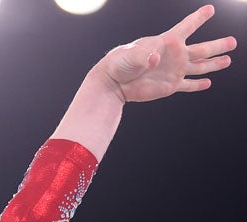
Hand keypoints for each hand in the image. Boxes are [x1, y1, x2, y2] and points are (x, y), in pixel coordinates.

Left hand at [98, 4, 235, 102]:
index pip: (187, 26)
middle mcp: (175, 55)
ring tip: (228, 60)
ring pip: (199, 67)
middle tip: (234, 41)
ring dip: (214, 64)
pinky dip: (197, 85)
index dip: (198, 18)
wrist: (114, 83)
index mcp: (168, 42)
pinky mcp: (169, 86)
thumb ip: (145, 56)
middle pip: (202, 49)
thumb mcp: (132, 55)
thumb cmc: (120, 63)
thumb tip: (155, 59)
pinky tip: (207, 83)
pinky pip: (187, 85)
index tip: (210, 10)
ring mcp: (173, 71)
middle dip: (218, 46)